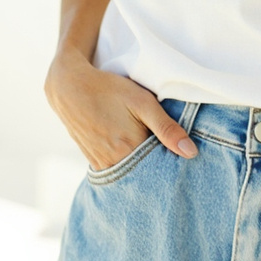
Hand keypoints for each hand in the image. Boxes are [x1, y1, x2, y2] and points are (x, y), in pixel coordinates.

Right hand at [44, 48, 197, 171]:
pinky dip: (127, 164)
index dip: (173, 164)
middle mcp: (113, 162)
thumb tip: (191, 153)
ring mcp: (100, 163)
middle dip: (158, 167)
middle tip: (169, 153)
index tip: (183, 158)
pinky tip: (133, 150)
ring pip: (130, 172)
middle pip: (145, 173)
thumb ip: (167, 128)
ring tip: (150, 149)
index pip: (160, 169)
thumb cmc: (109, 90)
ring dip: (142, 165)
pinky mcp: (92, 160)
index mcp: (129, 150)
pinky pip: (116, 169)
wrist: (69, 86)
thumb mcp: (143, 102)